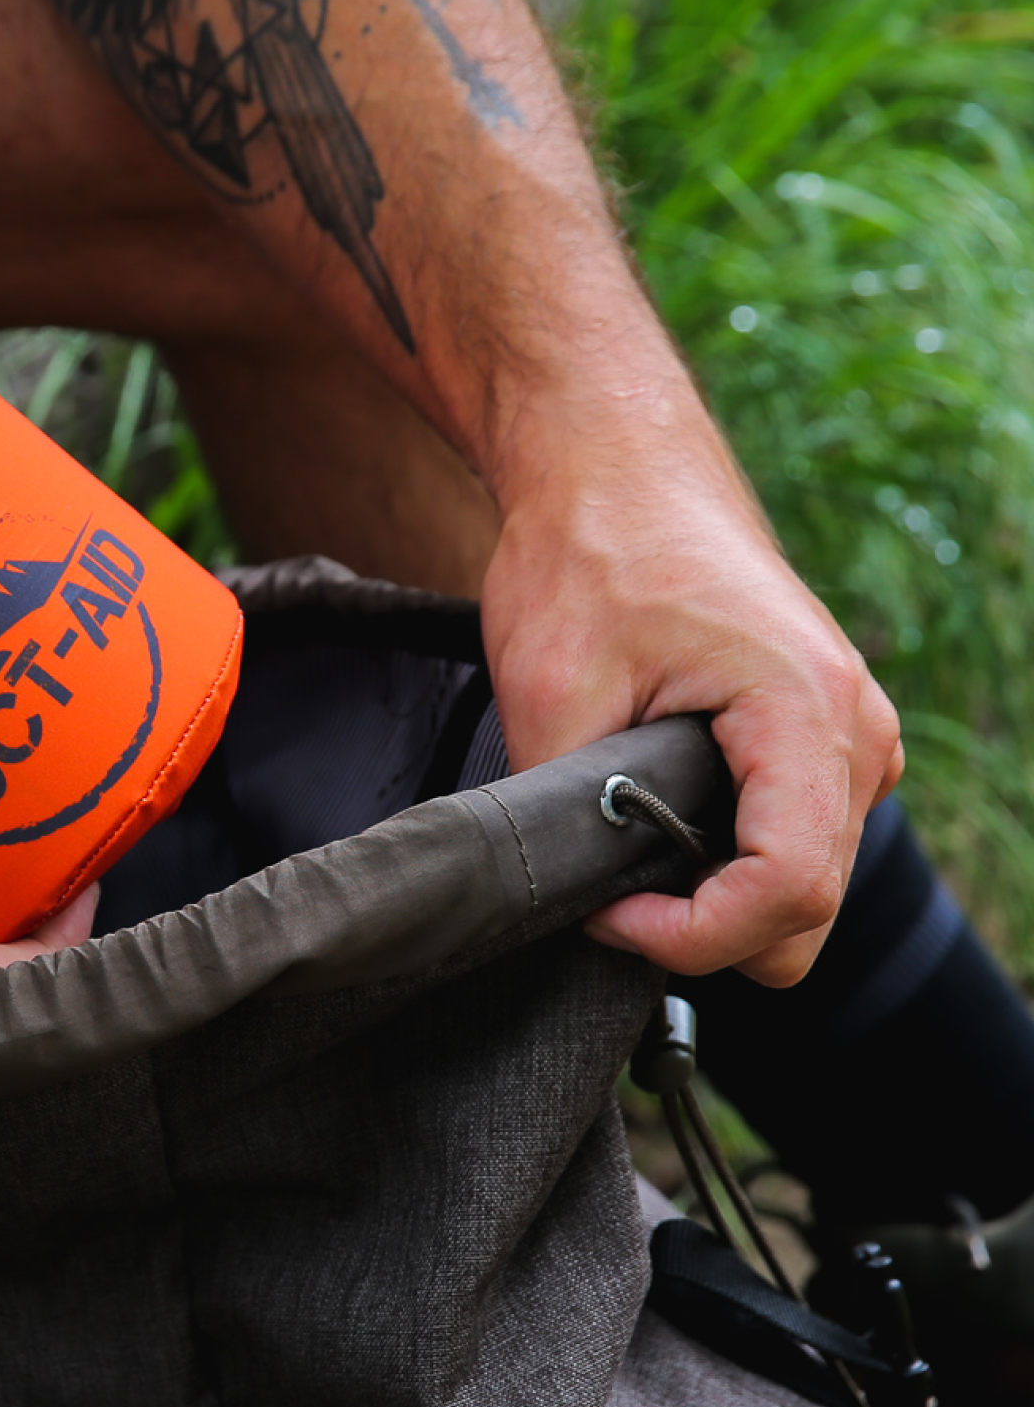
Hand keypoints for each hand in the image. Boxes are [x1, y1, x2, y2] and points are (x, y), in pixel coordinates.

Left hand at [479, 417, 902, 986]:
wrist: (616, 469)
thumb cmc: (591, 552)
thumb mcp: (551, 686)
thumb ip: (569, 805)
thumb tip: (569, 894)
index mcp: (806, 715)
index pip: (788, 893)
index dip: (691, 936)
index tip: (607, 914)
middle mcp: (856, 733)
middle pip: (806, 913)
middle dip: (705, 929)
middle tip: (604, 889)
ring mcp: (851, 737)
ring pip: (802, 887)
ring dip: (717, 896)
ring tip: (625, 841)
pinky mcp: (822, 739)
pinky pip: (795, 841)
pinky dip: (731, 859)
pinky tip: (660, 816)